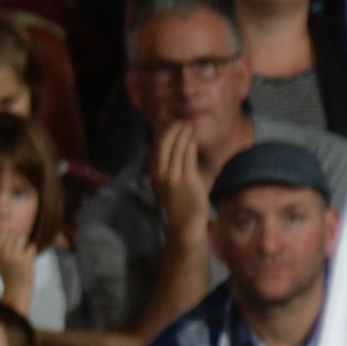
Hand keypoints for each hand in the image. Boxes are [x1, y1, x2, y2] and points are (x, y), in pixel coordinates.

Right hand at [151, 121, 211, 235]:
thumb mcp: (166, 184)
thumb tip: (173, 147)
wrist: (185, 224)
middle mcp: (160, 173)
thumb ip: (168, 167)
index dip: (162, 134)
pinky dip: (190, 143)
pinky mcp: (187, 178)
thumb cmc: (179, 203)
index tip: (170, 125)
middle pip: (163, 144)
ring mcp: (173, 175)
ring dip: (183, 133)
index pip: (155, 148)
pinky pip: (188, 154)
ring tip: (189, 126)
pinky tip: (193, 138)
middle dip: (172, 130)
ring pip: (177, 147)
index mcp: (153, 174)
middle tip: (181, 121)